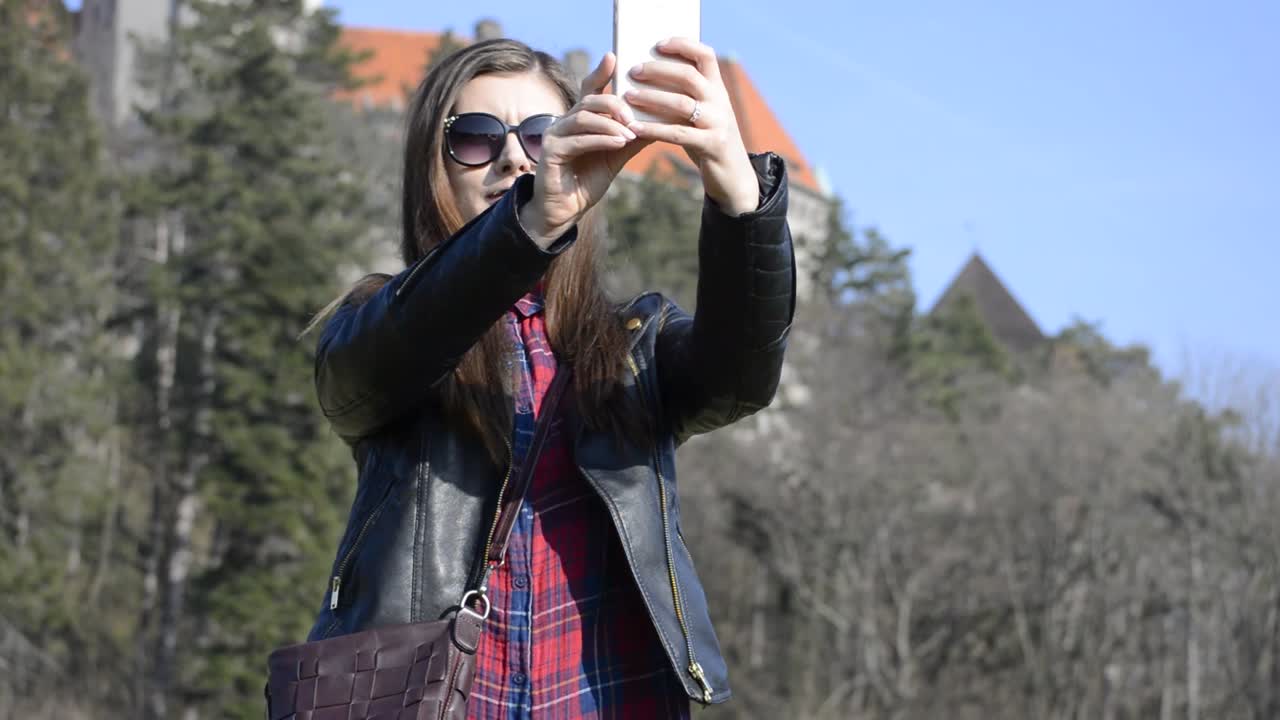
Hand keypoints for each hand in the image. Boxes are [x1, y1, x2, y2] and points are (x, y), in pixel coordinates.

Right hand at [521, 53, 650, 244]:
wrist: (565, 211)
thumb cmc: (588, 180)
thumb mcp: (616, 156)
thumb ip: (634, 137)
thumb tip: (664, 121)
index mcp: (580, 118)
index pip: (590, 88)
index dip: (601, 72)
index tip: (614, 56)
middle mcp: (564, 121)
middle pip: (590, 100)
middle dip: (615, 104)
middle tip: (636, 116)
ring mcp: (554, 135)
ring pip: (583, 118)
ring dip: (610, 124)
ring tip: (630, 133)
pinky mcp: (550, 153)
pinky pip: (577, 140)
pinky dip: (600, 140)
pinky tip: (617, 143)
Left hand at [621, 37, 759, 215]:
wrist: (734, 175)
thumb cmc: (707, 139)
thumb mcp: (702, 113)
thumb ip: (685, 95)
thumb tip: (647, 77)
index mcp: (718, 88)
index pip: (705, 55)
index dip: (683, 45)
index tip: (658, 44)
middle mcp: (720, 102)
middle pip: (689, 76)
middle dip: (658, 71)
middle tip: (633, 71)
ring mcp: (718, 123)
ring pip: (681, 104)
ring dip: (652, 98)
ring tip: (628, 96)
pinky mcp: (712, 145)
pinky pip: (677, 134)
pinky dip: (652, 129)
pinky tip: (633, 128)